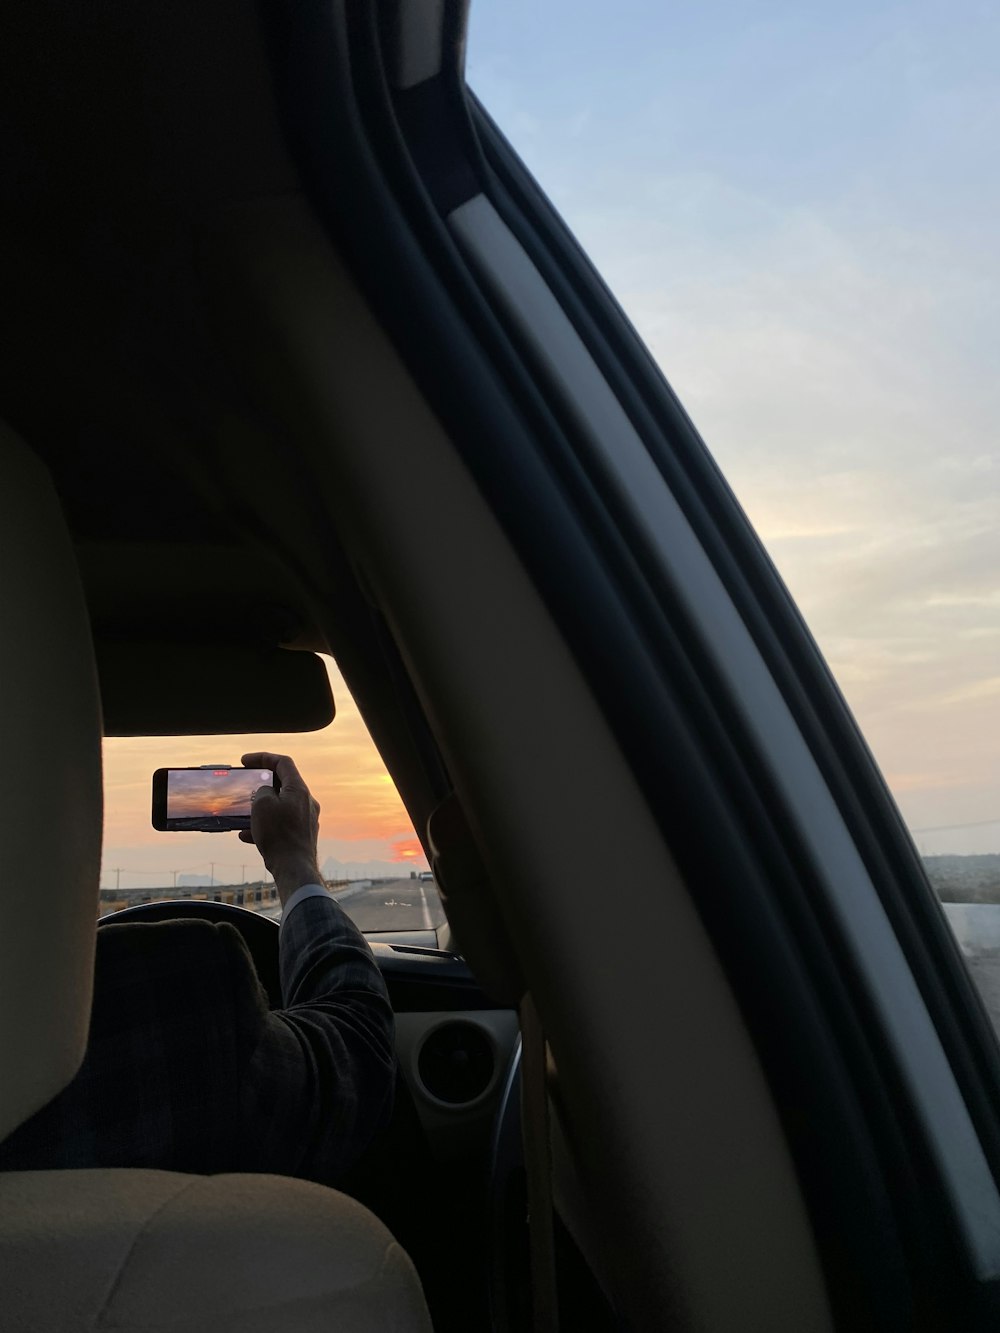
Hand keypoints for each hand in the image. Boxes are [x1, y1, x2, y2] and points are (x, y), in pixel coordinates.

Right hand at [239, 752, 322, 905]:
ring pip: (280, 806)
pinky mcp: (302, 836)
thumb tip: (265, 793)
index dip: (263, 757)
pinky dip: (265, 826)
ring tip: (244, 813)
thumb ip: (262, 791)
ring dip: (261, 807)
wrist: (294, 869)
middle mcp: (307, 802)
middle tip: (245, 785)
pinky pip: (281, 824)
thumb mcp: (262, 804)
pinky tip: (247, 835)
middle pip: (283, 784)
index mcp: (299, 789)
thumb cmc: (279, 835)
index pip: (283, 763)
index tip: (245, 761)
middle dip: (261, 784)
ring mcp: (306, 819)